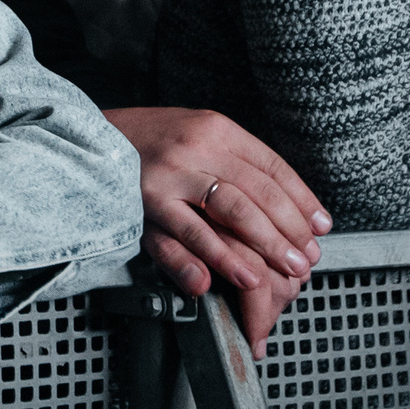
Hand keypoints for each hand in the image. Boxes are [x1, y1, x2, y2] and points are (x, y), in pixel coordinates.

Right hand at [112, 105, 331, 355]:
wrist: (88, 138)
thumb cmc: (151, 142)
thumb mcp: (197, 134)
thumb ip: (235, 161)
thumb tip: (285, 201)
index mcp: (216, 128)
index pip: (271, 166)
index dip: (301, 199)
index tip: (321, 227)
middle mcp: (195, 148)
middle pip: (256, 192)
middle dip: (287, 230)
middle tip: (308, 260)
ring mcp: (169, 176)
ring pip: (227, 213)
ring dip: (259, 247)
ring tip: (281, 272)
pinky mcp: (143, 203)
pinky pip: (182, 235)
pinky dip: (206, 260)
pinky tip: (226, 280)